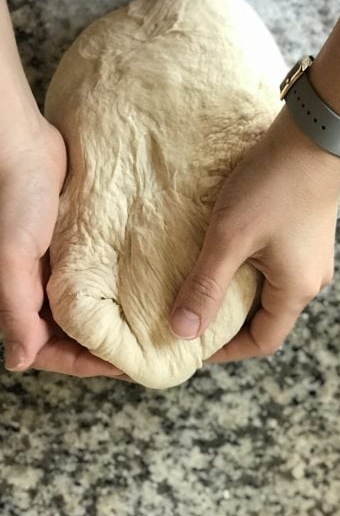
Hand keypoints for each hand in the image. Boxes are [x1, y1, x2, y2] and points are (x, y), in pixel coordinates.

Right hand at [0, 117, 124, 377]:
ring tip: (149, 324)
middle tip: (146, 349)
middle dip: (104, 347)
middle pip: (74, 335)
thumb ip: (15, 308)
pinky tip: (140, 291)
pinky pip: (96, 277)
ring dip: (112, 319)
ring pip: (88, 309)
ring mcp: (59, 269)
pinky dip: (113, 289)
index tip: (125, 366)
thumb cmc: (13, 199)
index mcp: (19, 299)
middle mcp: (38, 290)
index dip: (86, 363)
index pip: (52, 350)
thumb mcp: (12, 256)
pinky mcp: (76, 247)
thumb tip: (20, 362)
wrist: (24, 148)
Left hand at [169, 106, 339, 361]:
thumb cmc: (273, 185)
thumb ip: (206, 286)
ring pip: (269, 290)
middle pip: (267, 317)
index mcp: (296, 290)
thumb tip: (182, 332)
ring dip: (237, 291)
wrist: (312, 137)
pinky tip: (227, 252)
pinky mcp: (306, 234)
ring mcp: (311, 256)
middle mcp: (311, 280)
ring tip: (203, 281)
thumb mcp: (231, 238)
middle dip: (228, 320)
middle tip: (191, 311)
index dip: (226, 350)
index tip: (191, 343)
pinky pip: (275, 266)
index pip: (262, 341)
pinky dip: (249, 269)